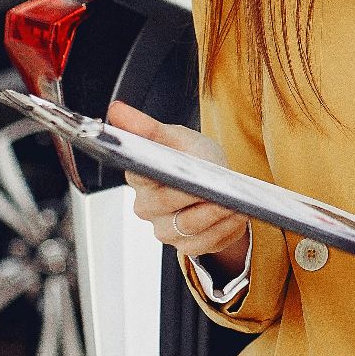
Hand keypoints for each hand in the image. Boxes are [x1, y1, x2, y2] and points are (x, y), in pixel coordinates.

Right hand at [110, 101, 248, 273]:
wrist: (215, 184)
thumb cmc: (191, 157)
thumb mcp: (175, 137)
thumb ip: (148, 127)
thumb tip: (116, 110)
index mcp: (139, 177)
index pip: (139, 174)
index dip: (153, 171)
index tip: (172, 168)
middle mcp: (146, 207)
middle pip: (167, 203)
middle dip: (195, 194)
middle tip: (219, 186)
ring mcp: (164, 230)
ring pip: (189, 227)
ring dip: (216, 213)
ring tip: (236, 202)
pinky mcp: (186, 246)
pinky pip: (206, 243)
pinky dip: (225, 229)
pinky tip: (238, 215)